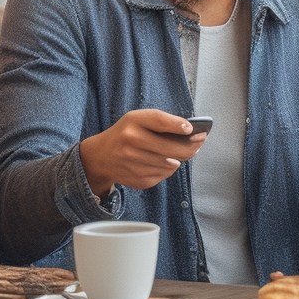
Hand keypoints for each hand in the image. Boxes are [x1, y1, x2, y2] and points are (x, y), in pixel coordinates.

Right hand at [78, 109, 205, 193]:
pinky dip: (167, 170)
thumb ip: (162, 123)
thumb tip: (191, 133)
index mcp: (133, 122)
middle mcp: (131, 141)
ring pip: (171, 164)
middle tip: (198, 142)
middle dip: (191, 147)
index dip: (179, 125)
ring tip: (175, 153)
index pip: (160, 121)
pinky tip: (160, 163)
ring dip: (178, 159)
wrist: (100, 156)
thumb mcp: (138, 120)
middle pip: (172, 149)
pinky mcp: (136, 178)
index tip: (192, 129)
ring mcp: (133, 162)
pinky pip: (163, 176)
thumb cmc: (126, 134)